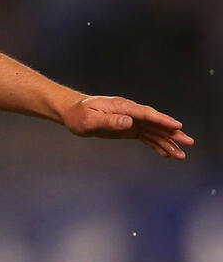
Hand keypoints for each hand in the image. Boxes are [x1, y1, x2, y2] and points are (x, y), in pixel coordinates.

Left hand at [63, 95, 193, 159]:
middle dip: (172, 133)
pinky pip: (147, 137)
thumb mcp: (89, 119)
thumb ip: (109, 120)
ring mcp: (131, 120)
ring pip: (153, 132)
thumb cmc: (79, 115)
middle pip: (155, 123)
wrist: (73, 113)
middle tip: (188, 142)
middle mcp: (130, 112)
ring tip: (181, 155)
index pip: (145, 114)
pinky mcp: (129, 128)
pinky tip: (167, 153)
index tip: (177, 126)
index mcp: (122, 106)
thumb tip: (128, 121)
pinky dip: (157, 145)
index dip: (161, 120)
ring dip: (168, 142)